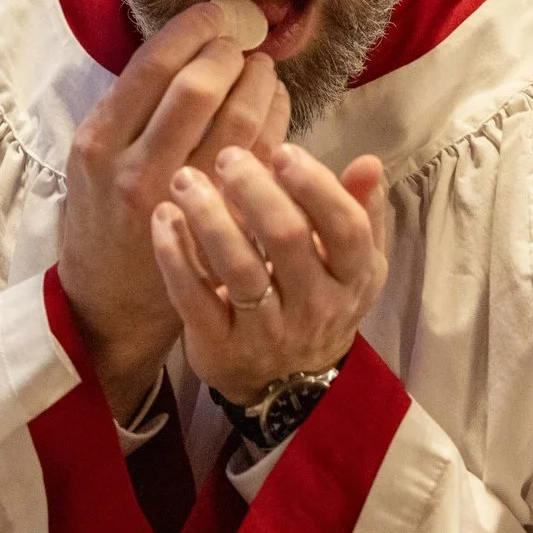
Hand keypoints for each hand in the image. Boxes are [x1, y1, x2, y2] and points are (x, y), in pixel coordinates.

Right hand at [58, 0, 290, 420]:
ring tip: (262, 70)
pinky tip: (274, 107)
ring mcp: (180, 202)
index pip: (154, 65)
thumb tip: (193, 38)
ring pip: (238, 121)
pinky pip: (259, 159)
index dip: (194, 28)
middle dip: (230, 53)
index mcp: (99, 141)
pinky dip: (275, 121)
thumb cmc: (103, 212)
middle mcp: (135, 170)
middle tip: (242, 42)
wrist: (108, 297)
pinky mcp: (220, 224)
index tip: (217, 14)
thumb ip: (133, 105)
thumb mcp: (93, 155)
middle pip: (199, 87)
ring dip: (260, 83)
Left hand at [150, 144, 389, 406]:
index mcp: (353, 275)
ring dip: (209, 216)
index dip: (316, 186)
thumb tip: (369, 161)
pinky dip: (175, 255)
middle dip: (255, 190)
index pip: (346, 227)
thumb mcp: (348, 260)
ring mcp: (267, 330)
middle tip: (226, 157)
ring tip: (185, 179)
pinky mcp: (220, 345)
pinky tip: (163, 217)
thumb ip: (357, 207)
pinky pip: (194, 297)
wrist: (288, 383)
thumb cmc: (317, 296)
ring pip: (239, 268)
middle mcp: (316, 305)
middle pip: (288, 238)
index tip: (282, 149)